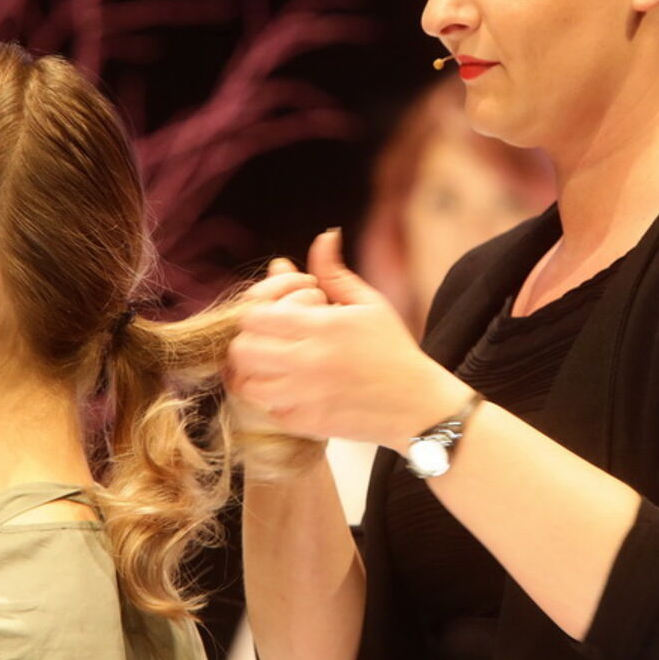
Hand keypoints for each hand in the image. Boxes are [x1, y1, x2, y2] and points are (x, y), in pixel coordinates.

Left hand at [227, 229, 469, 449]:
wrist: (416, 405)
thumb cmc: (393, 350)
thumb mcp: (369, 303)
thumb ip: (334, 271)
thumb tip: (324, 236)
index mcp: (322, 326)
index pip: (254, 315)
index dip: (256, 309)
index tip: (272, 312)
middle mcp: (308, 362)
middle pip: (241, 349)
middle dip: (249, 338)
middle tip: (267, 338)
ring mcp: (303, 396)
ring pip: (245, 382)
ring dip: (253, 370)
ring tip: (270, 363)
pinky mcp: (304, 423)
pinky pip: (265, 408)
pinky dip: (269, 397)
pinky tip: (288, 387)